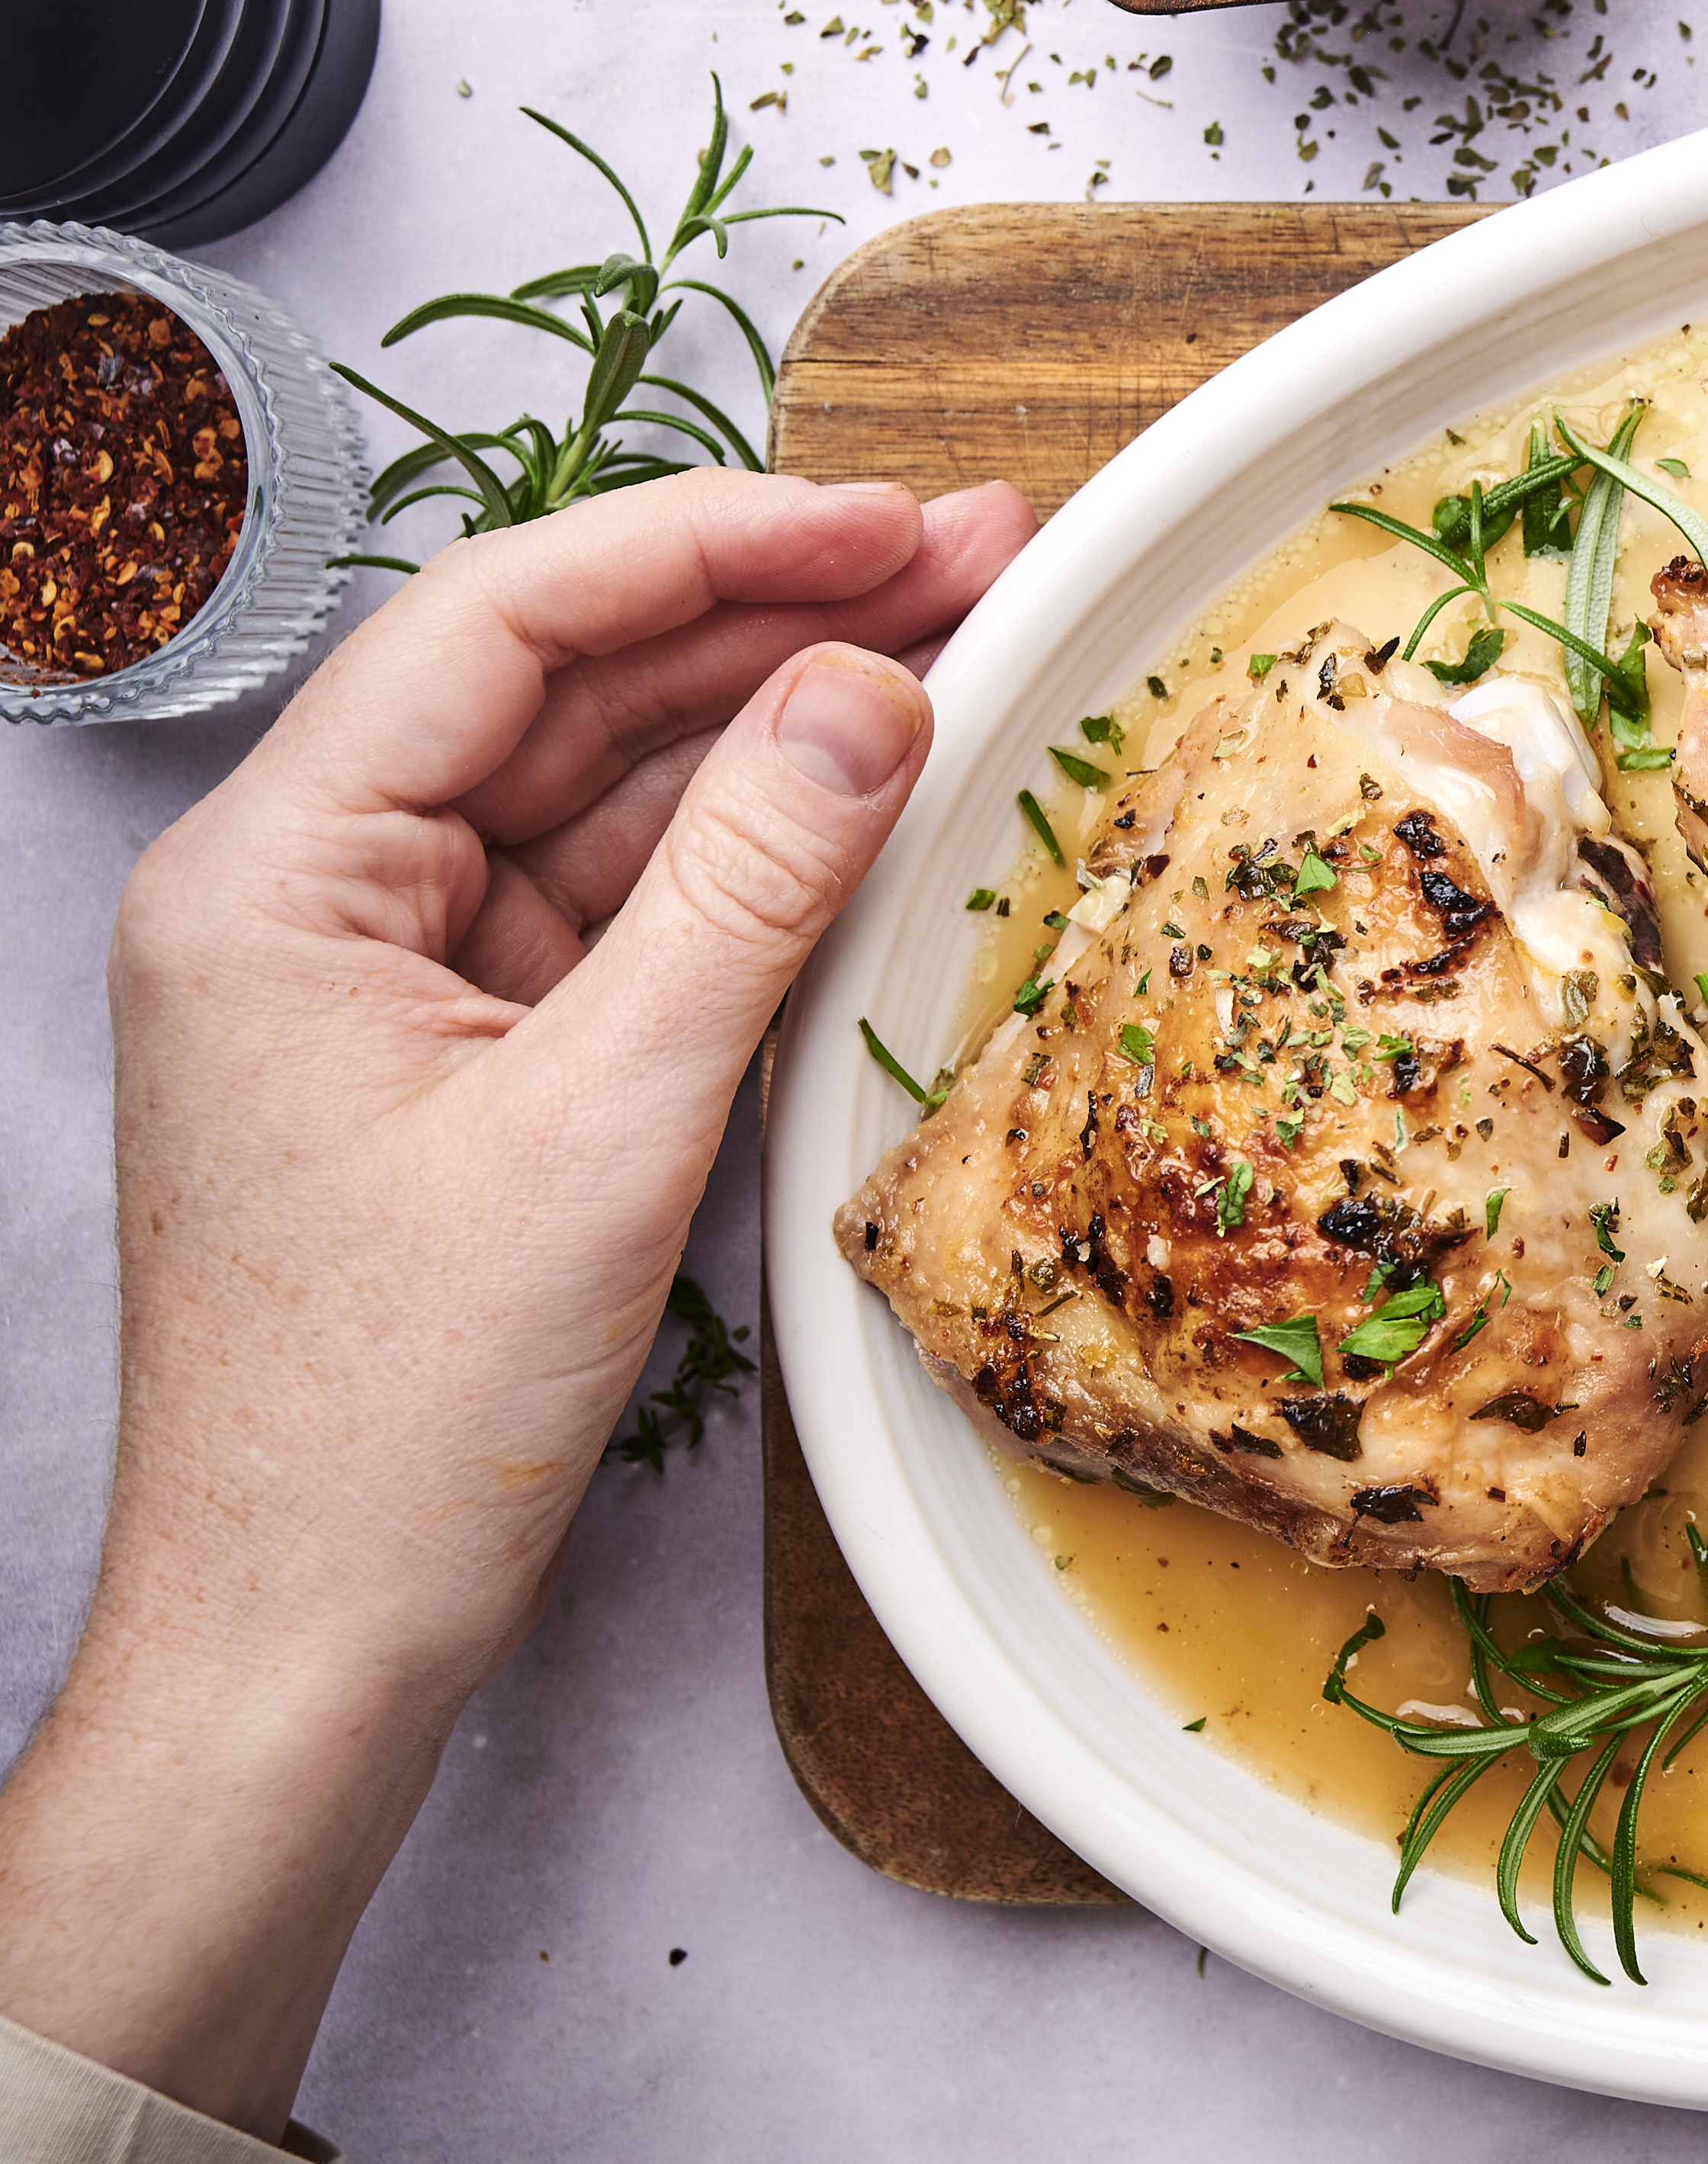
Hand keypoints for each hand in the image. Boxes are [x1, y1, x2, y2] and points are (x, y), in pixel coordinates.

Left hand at [0, 469, 1031, 2135]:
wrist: (306, 1643)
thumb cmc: (389, 1420)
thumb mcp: (602, 1124)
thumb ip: (747, 885)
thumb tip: (874, 688)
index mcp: (274, 878)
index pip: (504, 622)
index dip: (711, 543)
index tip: (889, 520)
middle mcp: (312, 898)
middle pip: (564, 688)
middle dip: (775, 615)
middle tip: (977, 556)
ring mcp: (388, 979)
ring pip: (606, 791)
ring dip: (779, 726)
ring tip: (964, 648)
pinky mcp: (463, 1058)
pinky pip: (621, 909)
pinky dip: (749, 859)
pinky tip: (875, 803)